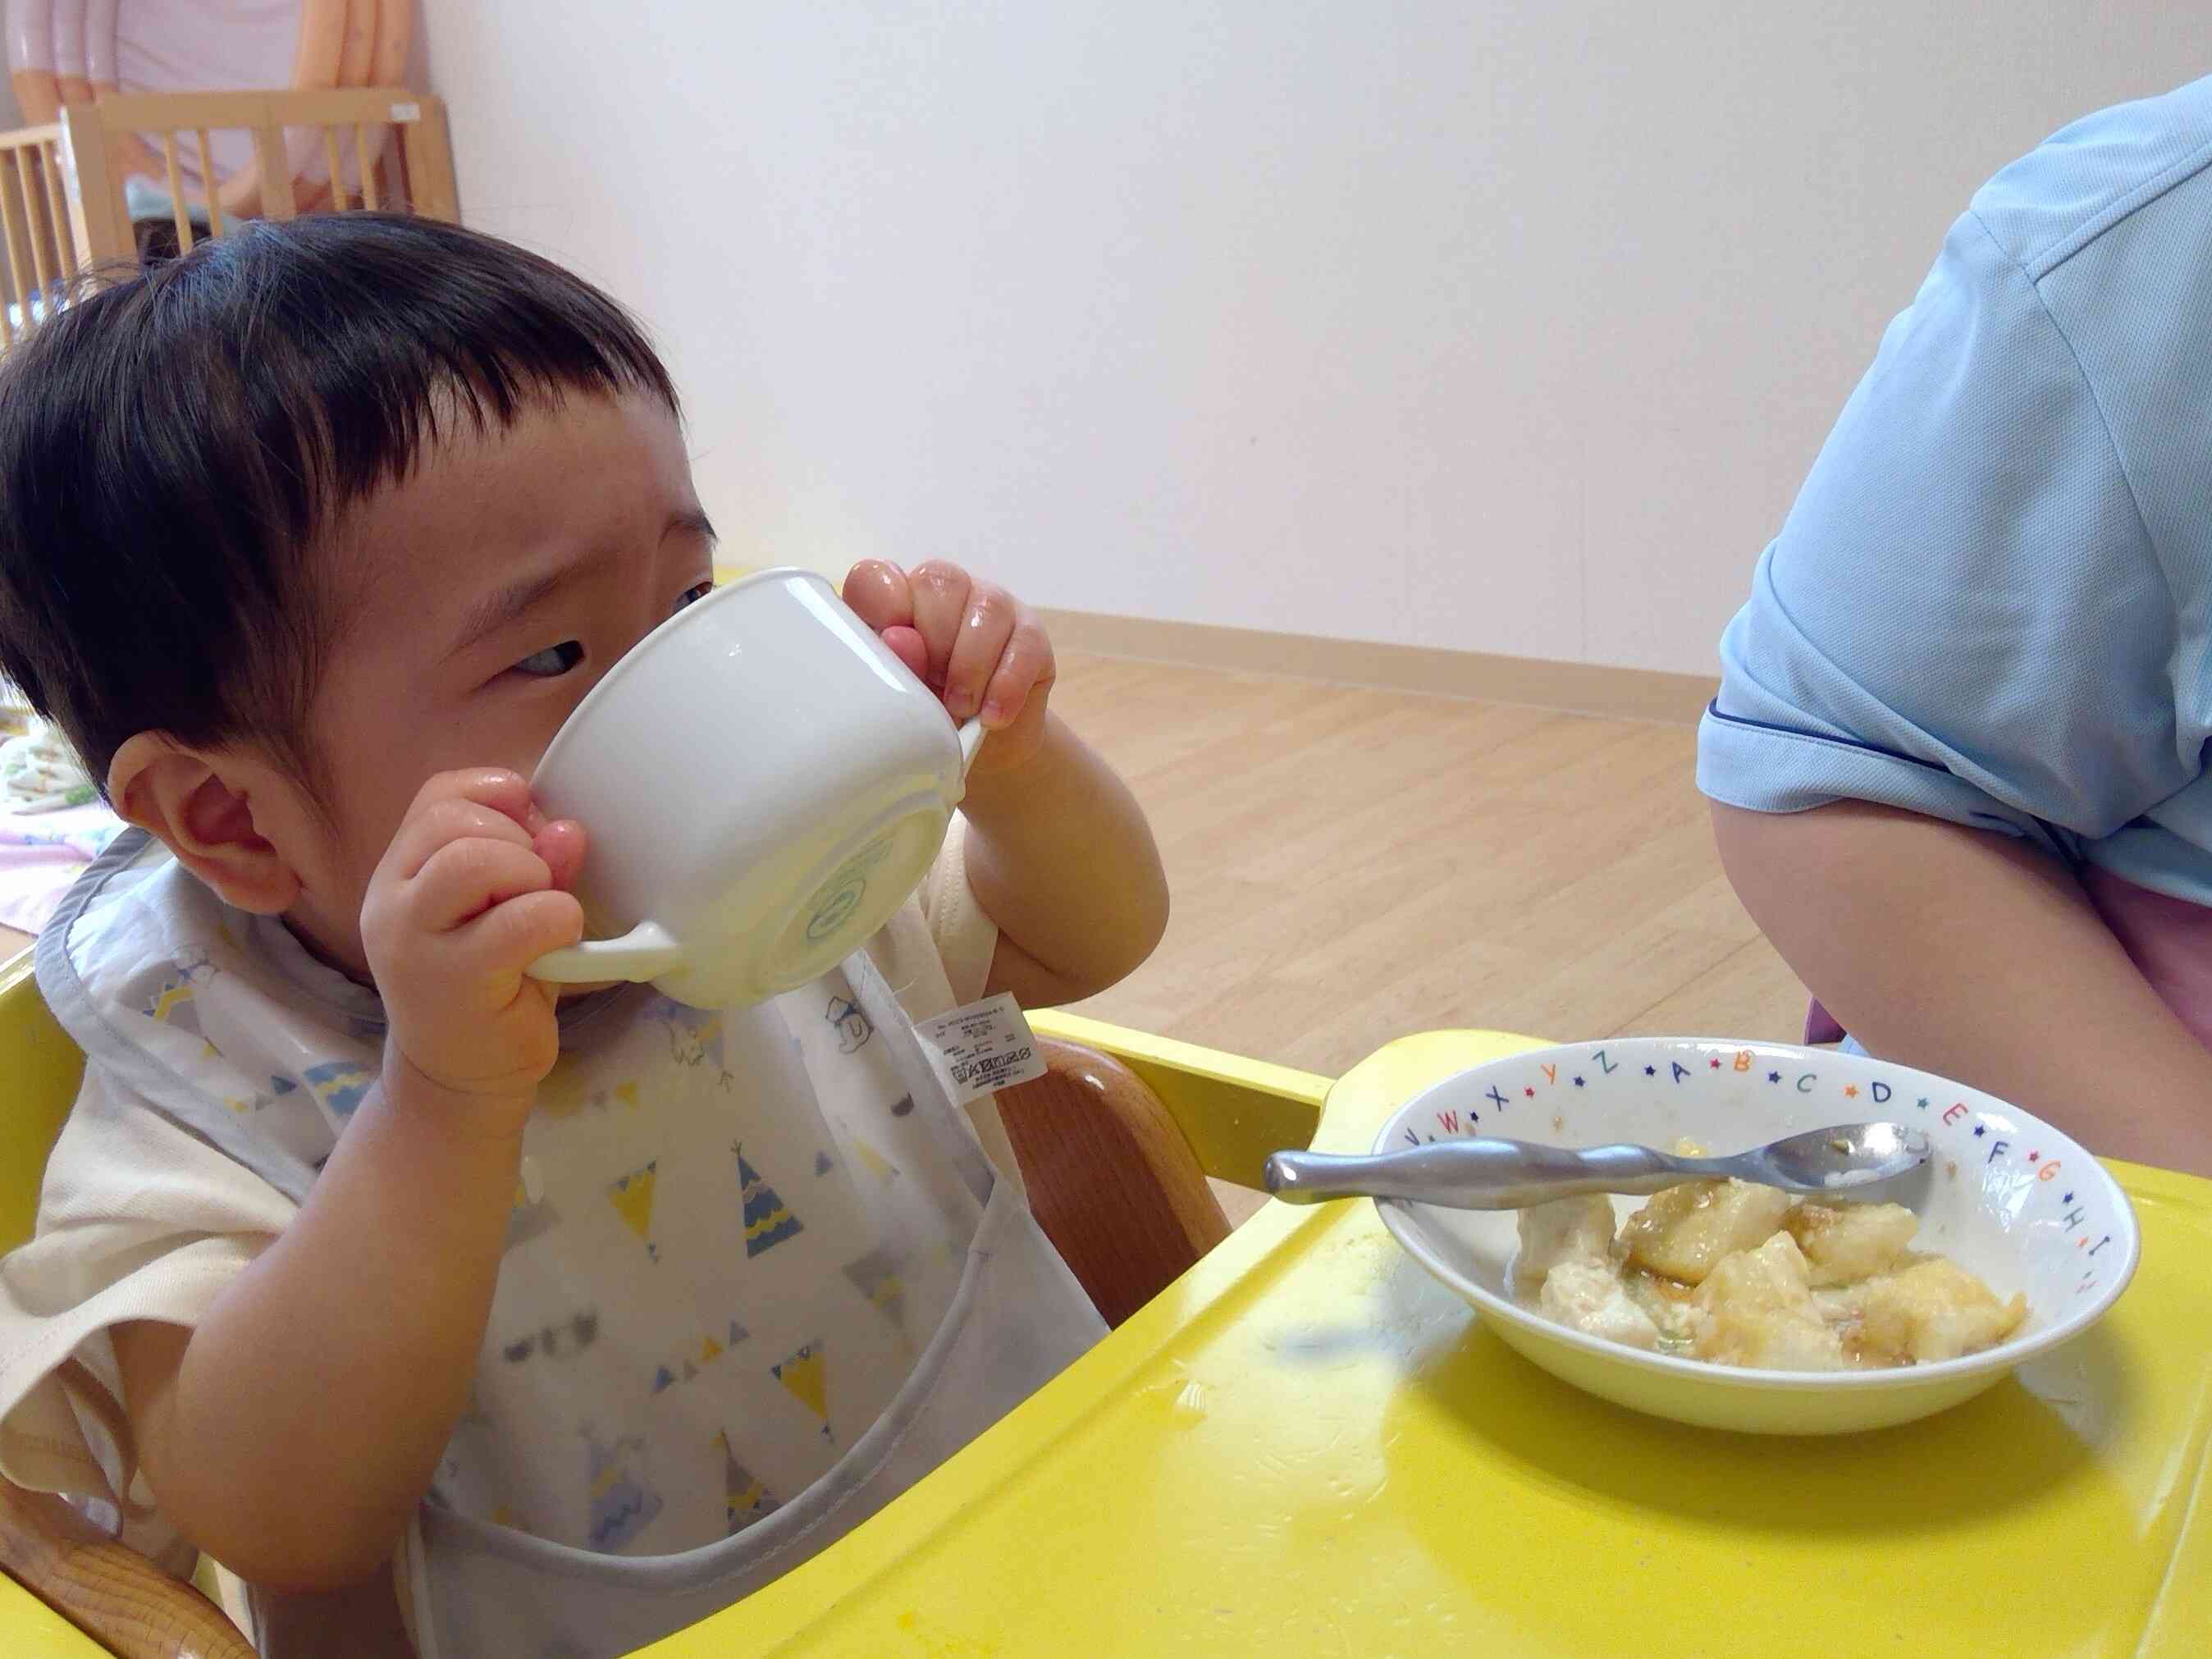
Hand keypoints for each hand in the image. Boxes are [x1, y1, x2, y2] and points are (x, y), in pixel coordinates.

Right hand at [359, 769, 586, 1112]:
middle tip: (537, 886)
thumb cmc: (491, 988)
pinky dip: (557, 917)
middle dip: (518, 840)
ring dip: (532, 875)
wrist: (460, 1081)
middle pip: (454, 821)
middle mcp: (392, 901)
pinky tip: (559, 942)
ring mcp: (414, 942)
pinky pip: (521, 919)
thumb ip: (534, 864)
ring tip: (542, 913)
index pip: (439, 795)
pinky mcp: (453, 981)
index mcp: (401, 872)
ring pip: (474, 860)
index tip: (531, 830)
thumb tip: (568, 828)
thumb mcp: (505, 912)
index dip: (498, 796)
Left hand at [843, 560, 1054, 773]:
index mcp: (900, 602)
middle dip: (935, 640)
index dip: (879, 601)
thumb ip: (899, 667)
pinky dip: (1005, 685)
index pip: (876, 576)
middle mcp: (947, 592)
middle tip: (934, 686)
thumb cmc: (936, 717)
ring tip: (961, 708)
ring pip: (987, 607)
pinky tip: (991, 714)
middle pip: (939, 581)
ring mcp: (993, 606)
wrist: (989, 748)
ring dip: (970, 665)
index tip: (887, 644)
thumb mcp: (908, 701)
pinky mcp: (1031, 633)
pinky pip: (1024, 645)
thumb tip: (897, 638)